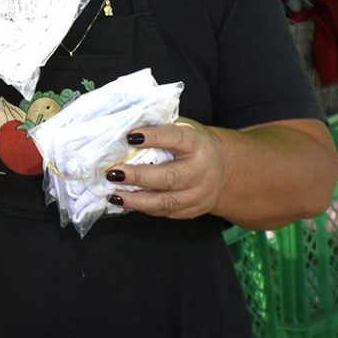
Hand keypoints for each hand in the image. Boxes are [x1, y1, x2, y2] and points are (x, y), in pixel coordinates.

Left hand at [105, 118, 225, 219]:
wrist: (224, 168)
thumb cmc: (194, 144)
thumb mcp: (183, 128)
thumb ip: (159, 127)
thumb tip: (125, 125)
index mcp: (197, 144)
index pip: (176, 138)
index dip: (153, 137)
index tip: (130, 136)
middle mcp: (200, 170)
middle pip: (169, 176)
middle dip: (138, 176)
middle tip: (113, 173)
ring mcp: (198, 194)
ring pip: (166, 201)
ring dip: (136, 199)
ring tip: (114, 194)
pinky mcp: (192, 210)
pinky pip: (165, 212)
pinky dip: (143, 208)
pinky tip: (125, 201)